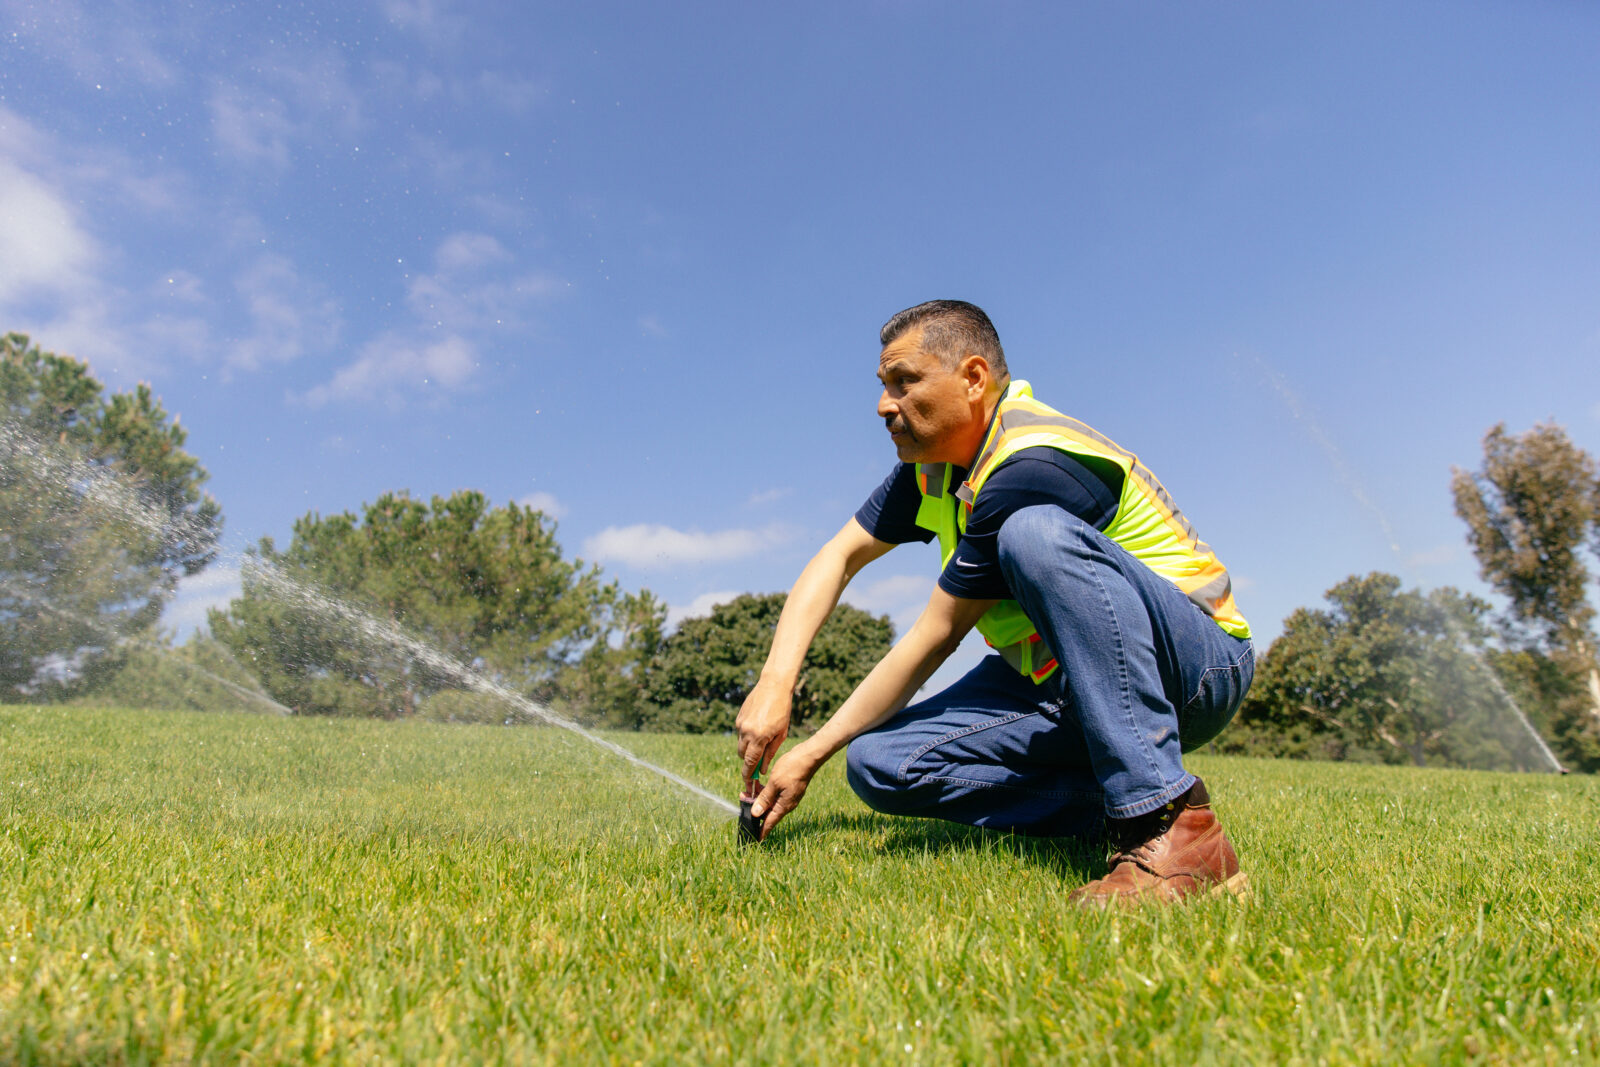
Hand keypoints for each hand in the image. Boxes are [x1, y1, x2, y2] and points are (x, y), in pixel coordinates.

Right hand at [735, 678, 791, 794]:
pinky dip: (747, 736)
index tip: (748, 784)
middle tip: (758, 764)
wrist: (773, 686)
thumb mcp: (781, 734)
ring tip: (762, 741)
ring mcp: (740, 724)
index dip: (748, 775)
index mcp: (759, 737)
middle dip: (748, 762)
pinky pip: (740, 733)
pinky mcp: (738, 717)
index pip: (749, 762)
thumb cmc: (782, 711)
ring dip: (748, 749)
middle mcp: (746, 732)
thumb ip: (770, 753)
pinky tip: (758, 728)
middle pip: (742, 756)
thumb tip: (762, 770)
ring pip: (740, 745)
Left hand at [749, 744, 820, 839]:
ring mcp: (788, 796)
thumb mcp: (775, 783)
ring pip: (770, 803)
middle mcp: (786, 804)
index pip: (770, 823)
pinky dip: (765, 793)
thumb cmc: (792, 769)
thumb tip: (755, 813)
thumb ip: (764, 799)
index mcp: (784, 806)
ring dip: (758, 799)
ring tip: (746, 792)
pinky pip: (774, 796)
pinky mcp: (789, 789)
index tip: (754, 840)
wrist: (809, 756)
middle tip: (742, 800)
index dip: (761, 831)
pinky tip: (758, 786)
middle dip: (754, 809)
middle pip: (768, 813)